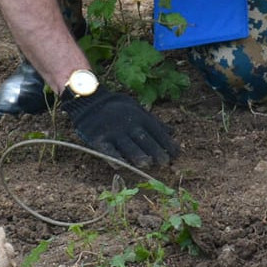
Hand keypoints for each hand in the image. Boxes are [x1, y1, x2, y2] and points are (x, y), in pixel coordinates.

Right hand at [63, 89, 177, 167]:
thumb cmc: (117, 107)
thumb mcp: (137, 109)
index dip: (167, 143)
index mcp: (139, 117)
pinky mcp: (98, 139)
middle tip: (165, 163)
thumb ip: (154, 122)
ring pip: (128, 146)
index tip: (177, 154)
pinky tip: (121, 166)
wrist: (90, 100)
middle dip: (156, 151)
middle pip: (144, 139)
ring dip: (138, 156)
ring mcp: (113, 132)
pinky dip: (114, 158)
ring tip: (148, 164)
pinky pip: (107, 150)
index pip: (156, 131)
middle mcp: (127, 124)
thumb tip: (173, 133)